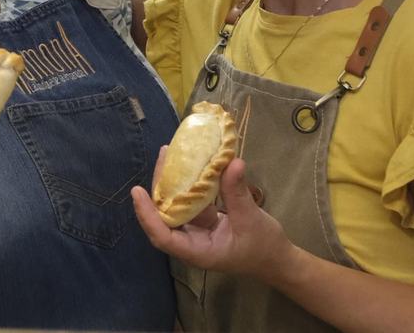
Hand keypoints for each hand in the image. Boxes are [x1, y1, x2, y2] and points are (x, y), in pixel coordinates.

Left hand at [130, 150, 297, 284]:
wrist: (276, 259)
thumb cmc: (264, 247)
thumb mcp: (251, 219)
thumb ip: (237, 192)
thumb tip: (232, 162)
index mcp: (197, 251)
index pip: (163, 236)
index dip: (147, 215)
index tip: (137, 191)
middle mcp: (190, 242)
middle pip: (162, 217)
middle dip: (158, 188)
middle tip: (162, 157)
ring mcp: (194, 232)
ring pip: (173, 207)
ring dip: (171, 183)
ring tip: (170, 154)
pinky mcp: (201, 222)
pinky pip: (187, 202)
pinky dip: (186, 185)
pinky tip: (187, 164)